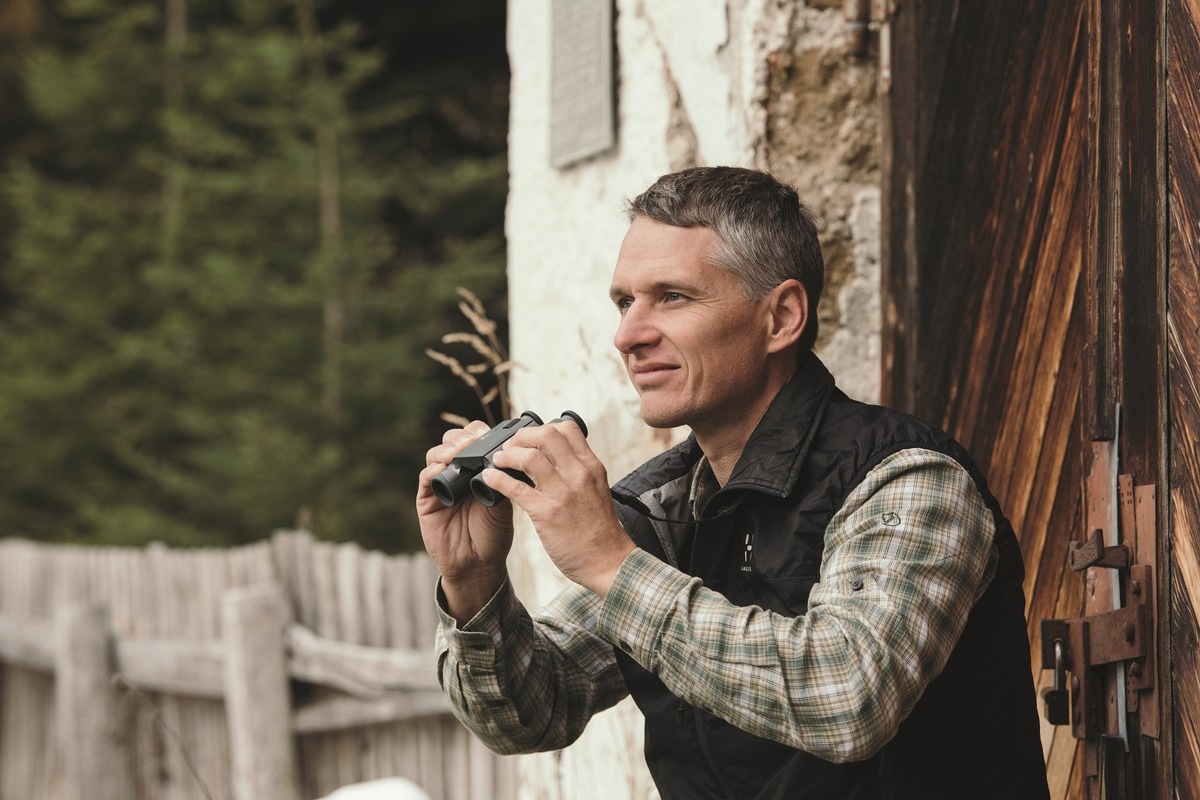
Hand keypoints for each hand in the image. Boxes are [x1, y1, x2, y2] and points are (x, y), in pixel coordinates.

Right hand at [417, 421, 514, 619]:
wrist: (480, 565)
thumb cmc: (494, 534)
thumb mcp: (504, 502)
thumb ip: (501, 479)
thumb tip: (504, 454)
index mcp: (476, 470)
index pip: (473, 441)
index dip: (479, 433)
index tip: (491, 433)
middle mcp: (457, 473)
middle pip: (452, 442)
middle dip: (462, 437)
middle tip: (475, 440)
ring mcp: (440, 485)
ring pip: (436, 455)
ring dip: (447, 449)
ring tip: (460, 452)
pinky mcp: (427, 500)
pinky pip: (426, 478)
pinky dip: (433, 470)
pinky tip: (444, 468)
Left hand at [480, 419, 635, 595]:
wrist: (609, 561)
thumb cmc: (600, 529)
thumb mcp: (596, 489)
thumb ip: (578, 471)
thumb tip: (553, 458)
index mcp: (591, 466)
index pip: (566, 428)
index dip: (542, 428)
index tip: (529, 439)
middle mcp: (578, 474)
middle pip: (546, 435)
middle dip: (521, 437)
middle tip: (510, 447)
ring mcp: (562, 492)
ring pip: (528, 457)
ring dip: (506, 455)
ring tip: (498, 461)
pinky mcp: (546, 513)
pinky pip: (515, 488)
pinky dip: (497, 479)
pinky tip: (489, 479)